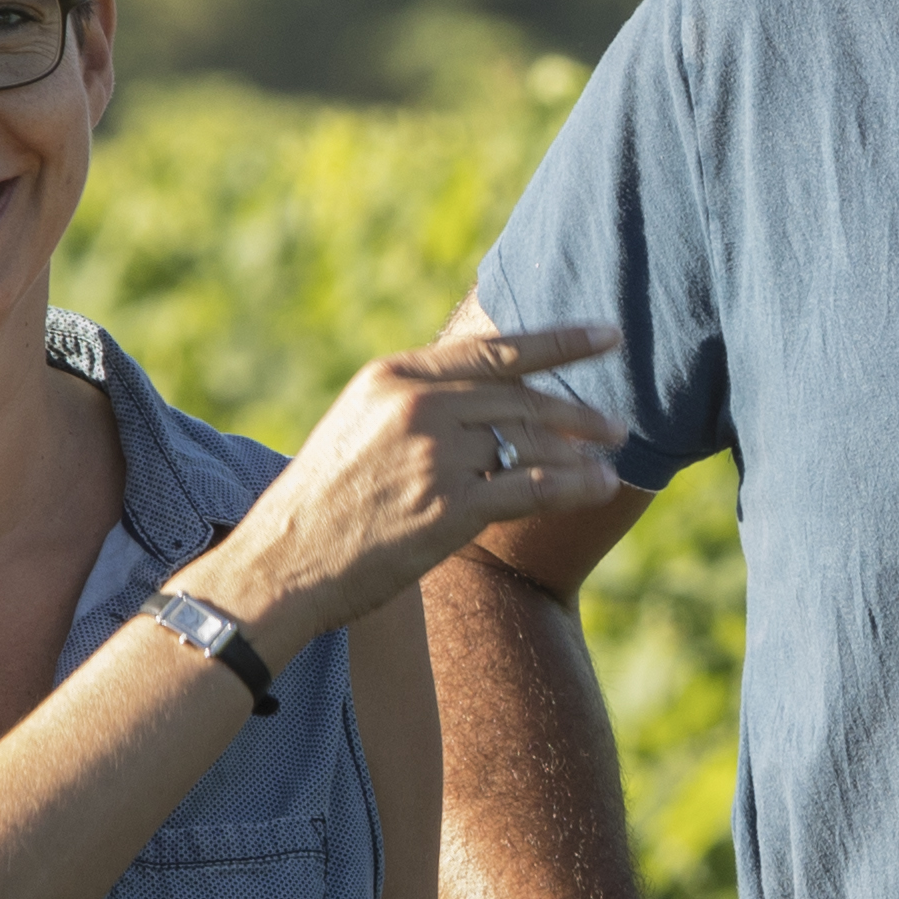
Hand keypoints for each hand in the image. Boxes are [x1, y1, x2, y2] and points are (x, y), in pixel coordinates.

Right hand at [196, 323, 629, 654]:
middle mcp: (415, 406)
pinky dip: (573, 486)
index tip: (605, 335)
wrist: (282, 564)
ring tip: (612, 456)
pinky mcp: (447, 507)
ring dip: (580, 449)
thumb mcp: (360, 426)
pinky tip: (600, 487)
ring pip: (529, 440)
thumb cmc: (324, 505)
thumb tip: (483, 394)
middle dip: (575, 409)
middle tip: (616, 421)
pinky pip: (530, 487)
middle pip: (519, 395)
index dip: (558, 341)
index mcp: (393, 377)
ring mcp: (432, 455)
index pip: (492, 349)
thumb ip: (417, 403)